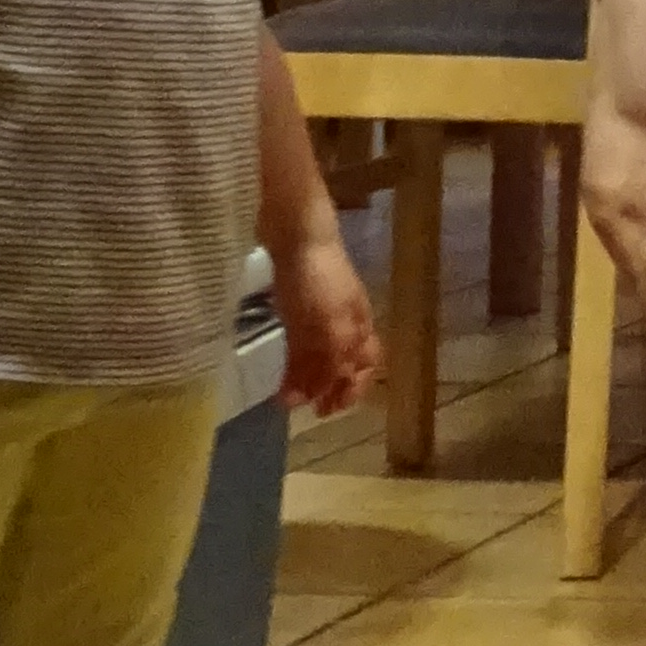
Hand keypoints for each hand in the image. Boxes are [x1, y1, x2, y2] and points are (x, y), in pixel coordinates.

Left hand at [274, 237, 379, 418]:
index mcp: (358, 327)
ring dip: (310, 373)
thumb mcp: (327, 327)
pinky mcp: (300, 295)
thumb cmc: (316, 279)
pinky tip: (284, 358)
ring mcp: (323, 305)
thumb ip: (326, 362)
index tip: (324, 413)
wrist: (296, 231)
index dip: (348, 391)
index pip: (362, 367)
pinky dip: (297, 352)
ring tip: (291, 390)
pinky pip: (303, 332)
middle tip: (310, 407)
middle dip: (332, 385)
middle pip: (345, 359)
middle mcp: (345, 319)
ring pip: (323, 348)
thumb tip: (308, 399)